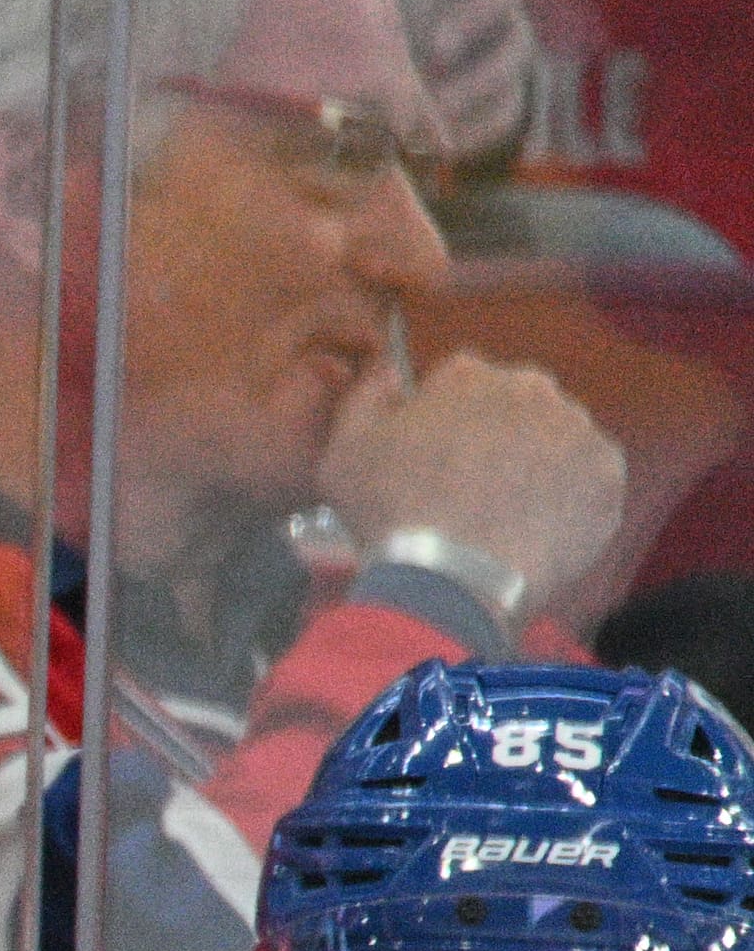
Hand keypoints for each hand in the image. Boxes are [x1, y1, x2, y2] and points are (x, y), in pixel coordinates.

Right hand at [322, 353, 627, 616]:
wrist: (454, 576)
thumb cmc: (394, 512)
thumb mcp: (343, 452)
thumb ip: (366, 399)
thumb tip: (391, 374)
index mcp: (471, 375)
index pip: (460, 382)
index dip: (443, 421)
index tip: (432, 458)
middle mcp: (534, 389)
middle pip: (516, 408)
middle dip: (498, 439)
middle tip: (470, 491)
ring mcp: (579, 431)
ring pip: (556, 444)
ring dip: (536, 469)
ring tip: (504, 517)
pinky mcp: (608, 476)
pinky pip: (588, 484)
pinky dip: (567, 503)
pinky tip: (534, 532)